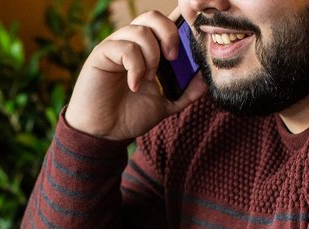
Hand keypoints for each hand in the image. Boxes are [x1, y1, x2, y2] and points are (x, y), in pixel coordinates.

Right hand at [66, 10, 207, 140]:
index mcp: (147, 50)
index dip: (179, 24)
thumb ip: (186, 93)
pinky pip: (124, 47)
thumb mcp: (166, 104)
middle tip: (173, 58)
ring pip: (140, 30)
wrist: (104, 133)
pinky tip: (135, 85)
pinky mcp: (102, 54)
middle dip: (169, 34)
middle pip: (152, 16)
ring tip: (149, 79)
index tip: (192, 39)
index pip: (164, 25)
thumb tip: (206, 79)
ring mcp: (115, 46)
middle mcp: (131, 43)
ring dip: (152, 56)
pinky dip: (136, 66)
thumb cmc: (130, 115)